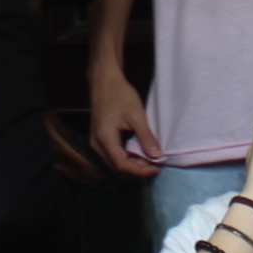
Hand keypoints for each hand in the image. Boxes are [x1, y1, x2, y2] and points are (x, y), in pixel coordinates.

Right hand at [90, 56, 161, 176]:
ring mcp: (95, 144)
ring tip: (149, 159)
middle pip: (117, 169)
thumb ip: (146, 137)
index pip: (122, 165)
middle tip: (155, 163)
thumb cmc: (120, 94)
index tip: (157, 168)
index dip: (141, 171)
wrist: (104, 81)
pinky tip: (138, 152)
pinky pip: (112, 157)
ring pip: (114, 165)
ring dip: (132, 165)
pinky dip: (126, 158)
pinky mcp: (98, 140)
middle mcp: (96, 146)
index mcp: (104, 139)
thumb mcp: (136, 115)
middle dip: (137, 170)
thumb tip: (157, 156)